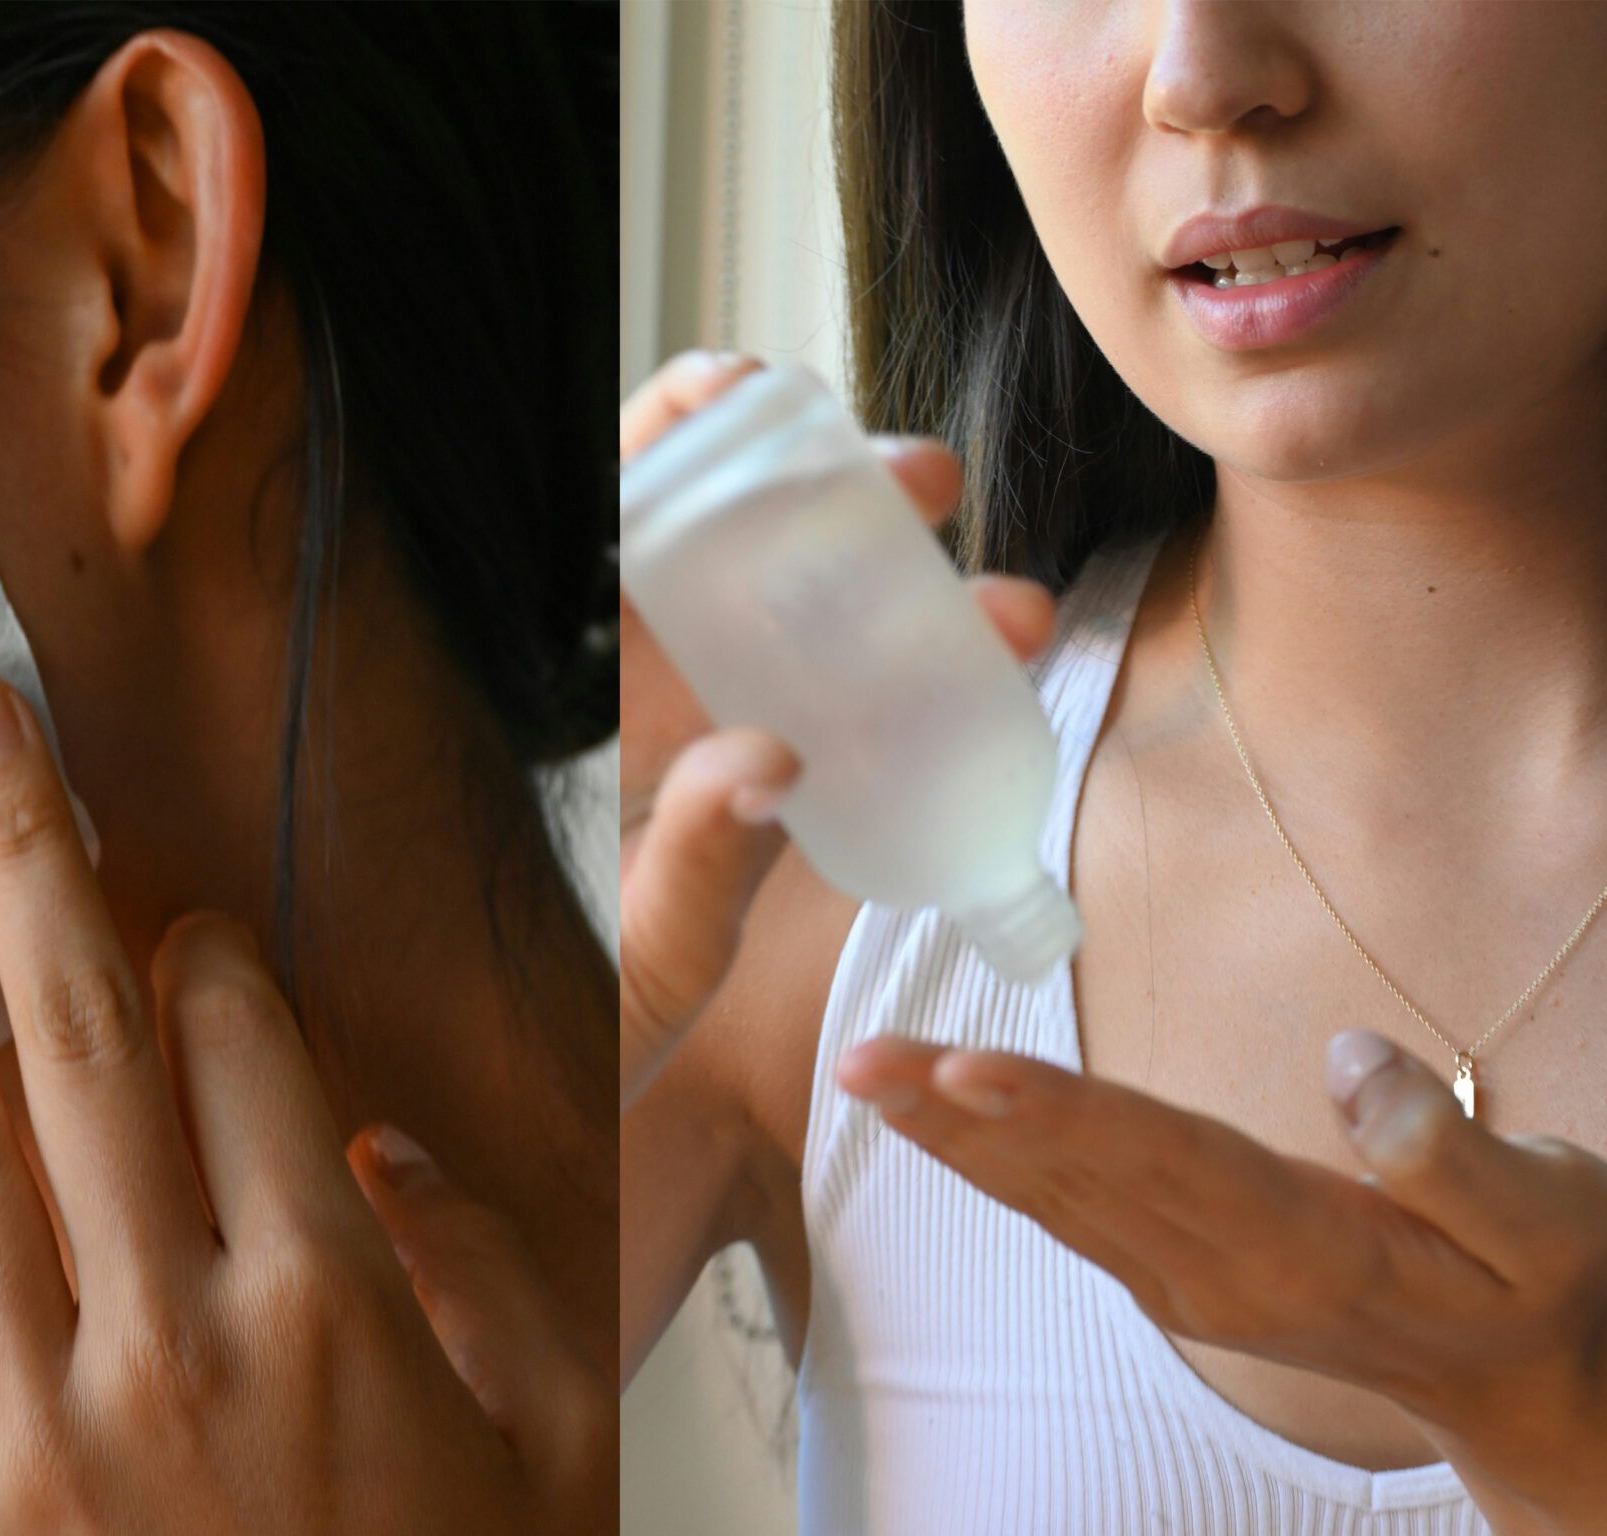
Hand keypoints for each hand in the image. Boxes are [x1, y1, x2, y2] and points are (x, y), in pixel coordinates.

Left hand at [0, 672, 610, 1533]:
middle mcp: (175, 1340)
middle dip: (25, 854)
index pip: (242, 1050)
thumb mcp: (555, 1436)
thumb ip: (490, 1270)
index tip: (182, 902)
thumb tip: (389, 1147)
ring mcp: (41, 1438)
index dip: (209, 949)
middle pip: (83, 1040)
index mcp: (334, 1302)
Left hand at [617, 348, 1057, 1105]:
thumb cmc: (600, 1040)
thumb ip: (686, 869)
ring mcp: (743, 742)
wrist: (618, 1123)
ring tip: (1006, 601)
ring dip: (914, 588)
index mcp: (605, 725)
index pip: (620, 541)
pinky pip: (864, 702)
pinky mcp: (799, 790)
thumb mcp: (639, 965)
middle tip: (925, 481)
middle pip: (748, 557)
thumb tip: (764, 756)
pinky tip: (988, 665)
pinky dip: (926, 666)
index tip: (734, 390)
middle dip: (835, 496)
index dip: (666, 444)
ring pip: (828, 625)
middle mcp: (670, 714)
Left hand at [836, 1029, 1606, 1534]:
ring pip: (1056, 1198)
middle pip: (1078, 1176)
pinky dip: (995, 1163)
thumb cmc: (1548, 1284)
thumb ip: (1454, 1153)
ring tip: (866, 1078)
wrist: (1534, 1389)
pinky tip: (937, 1118)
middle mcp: (1226, 1270)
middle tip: (862, 1063)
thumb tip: (1352, 1059)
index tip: (965, 1066)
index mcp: (1309, 1244)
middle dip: (962, 1116)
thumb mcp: (1559, 1218)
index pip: (1164, 1159)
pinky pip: (1070, 1212)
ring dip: (954, 1138)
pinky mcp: (1182, 1278)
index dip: (1061, 1111)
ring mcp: (1193, 1284)